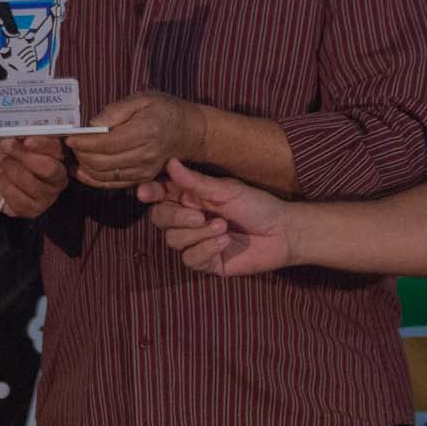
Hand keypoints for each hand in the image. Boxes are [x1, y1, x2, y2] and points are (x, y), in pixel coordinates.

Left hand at [0, 136, 68, 219]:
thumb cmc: (10, 155)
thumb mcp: (15, 139)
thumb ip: (20, 133)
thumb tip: (18, 129)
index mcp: (58, 158)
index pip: (56, 150)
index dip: (42, 144)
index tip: (26, 140)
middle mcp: (58, 178)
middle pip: (48, 168)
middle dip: (24, 156)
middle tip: (5, 145)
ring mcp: (47, 197)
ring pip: (29, 182)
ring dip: (10, 168)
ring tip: (1, 161)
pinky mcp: (33, 210)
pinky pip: (16, 196)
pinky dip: (4, 185)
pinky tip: (2, 179)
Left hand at [70, 92, 206, 190]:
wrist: (189, 131)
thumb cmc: (164, 110)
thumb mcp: (142, 99)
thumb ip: (116, 111)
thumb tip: (92, 125)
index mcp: (145, 131)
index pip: (107, 143)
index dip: (84, 142)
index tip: (69, 138)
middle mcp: (146, 155)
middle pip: (103, 162)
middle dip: (81, 155)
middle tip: (71, 145)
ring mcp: (145, 171)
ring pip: (105, 176)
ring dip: (85, 167)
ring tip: (74, 155)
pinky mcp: (143, 179)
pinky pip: (113, 184)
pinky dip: (94, 180)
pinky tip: (81, 171)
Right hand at [136, 159, 292, 274]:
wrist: (281, 232)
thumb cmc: (256, 205)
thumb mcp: (226, 190)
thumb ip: (196, 182)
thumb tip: (170, 163)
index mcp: (191, 196)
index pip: (161, 195)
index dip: (150, 194)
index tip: (145, 193)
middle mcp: (188, 219)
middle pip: (160, 220)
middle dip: (176, 218)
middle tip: (200, 215)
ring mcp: (195, 241)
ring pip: (173, 240)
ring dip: (198, 234)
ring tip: (223, 227)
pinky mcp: (205, 261)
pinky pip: (190, 259)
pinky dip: (207, 249)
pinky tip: (225, 242)